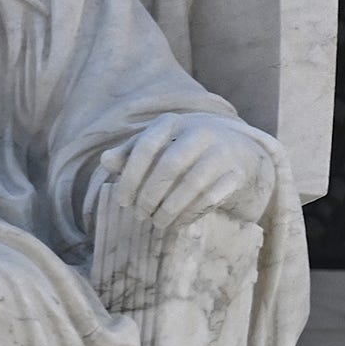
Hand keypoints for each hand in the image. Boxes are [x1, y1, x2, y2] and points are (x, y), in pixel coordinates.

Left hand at [108, 113, 281, 231]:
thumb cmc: (186, 150)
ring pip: (191, 184)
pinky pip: (210, 198)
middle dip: (150, 195)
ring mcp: (221, 153)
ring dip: (170, 208)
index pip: (146, 147)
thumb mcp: (158, 145)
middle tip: (139, 214)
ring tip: (157, 223)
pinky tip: (177, 222)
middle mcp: (200, 133)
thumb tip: (106, 161)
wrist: (238, 151)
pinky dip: (189, 214)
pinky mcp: (235, 174)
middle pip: (169, 166)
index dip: (131, 177)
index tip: (123, 201)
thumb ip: (131, 153)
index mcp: (174, 123)